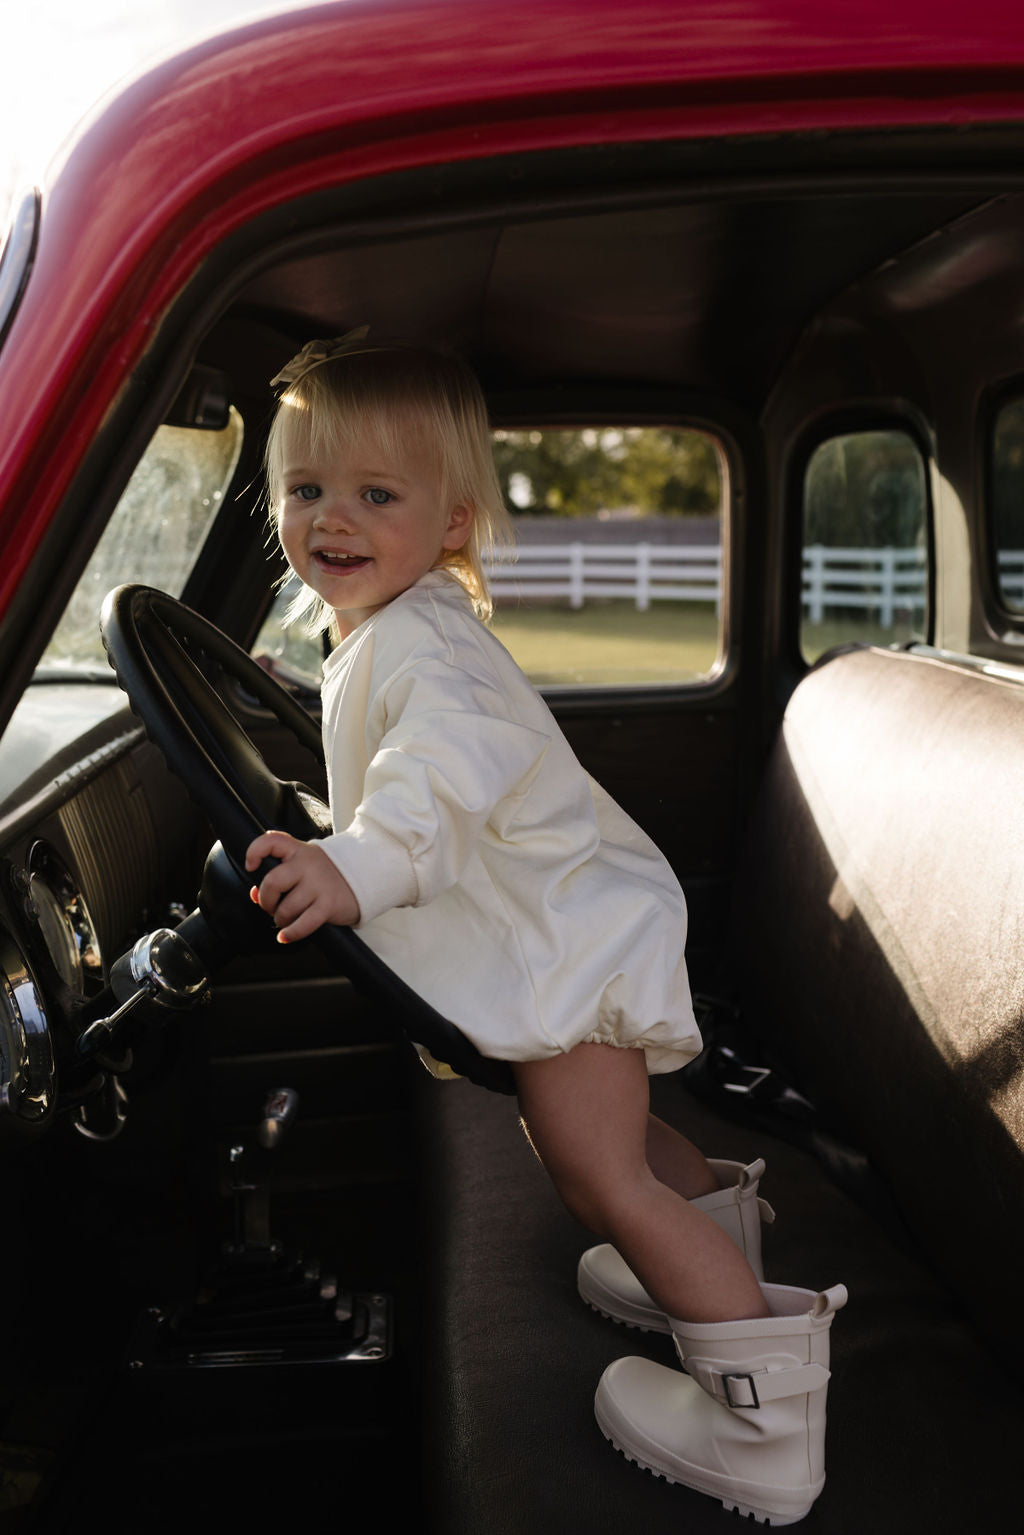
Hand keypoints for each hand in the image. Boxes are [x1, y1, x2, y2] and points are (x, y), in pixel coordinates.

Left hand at [244, 830, 360, 943]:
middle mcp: (308, 864)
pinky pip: (303, 924)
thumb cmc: (327, 876)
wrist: (363, 880)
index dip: (254, 852)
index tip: (251, 867)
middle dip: (266, 900)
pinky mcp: (328, 904)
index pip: (271, 841)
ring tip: (286, 919)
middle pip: (272, 882)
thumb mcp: (304, 868)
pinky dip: (290, 933)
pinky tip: (285, 936)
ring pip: (286, 908)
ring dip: (281, 919)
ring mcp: (319, 884)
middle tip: (271, 906)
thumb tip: (256, 894)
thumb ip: (279, 875)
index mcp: (299, 851)